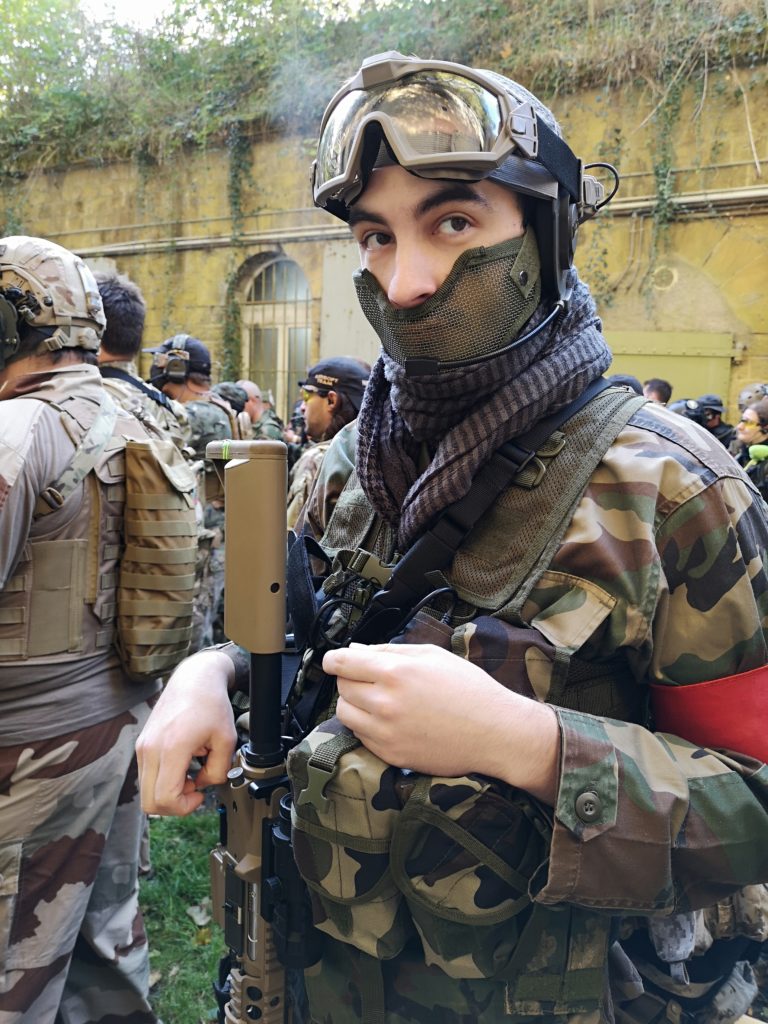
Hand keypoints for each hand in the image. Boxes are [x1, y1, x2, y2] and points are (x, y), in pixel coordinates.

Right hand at [136, 650, 236, 814]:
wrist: (194, 679)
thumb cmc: (210, 703)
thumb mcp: (227, 740)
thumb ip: (218, 771)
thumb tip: (202, 784)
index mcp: (171, 748)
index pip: (164, 798)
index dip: (184, 806)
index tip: (200, 793)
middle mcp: (150, 748)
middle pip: (149, 802)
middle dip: (174, 805)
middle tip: (194, 788)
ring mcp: (143, 746)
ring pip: (145, 791)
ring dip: (168, 791)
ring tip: (190, 774)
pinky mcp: (142, 744)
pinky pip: (147, 776)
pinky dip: (162, 779)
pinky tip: (181, 766)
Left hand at [323, 642, 559, 802]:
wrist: (495, 733)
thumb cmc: (469, 690)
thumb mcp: (432, 656)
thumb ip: (390, 650)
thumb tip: (357, 651)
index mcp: (395, 671)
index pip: (342, 663)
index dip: (333, 659)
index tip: (332, 661)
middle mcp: (385, 702)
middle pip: (342, 687)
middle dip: (349, 679)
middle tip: (369, 679)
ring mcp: (386, 732)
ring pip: (345, 713)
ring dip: (354, 703)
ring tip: (377, 700)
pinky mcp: (390, 754)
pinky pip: (361, 736)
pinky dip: (367, 726)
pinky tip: (390, 720)